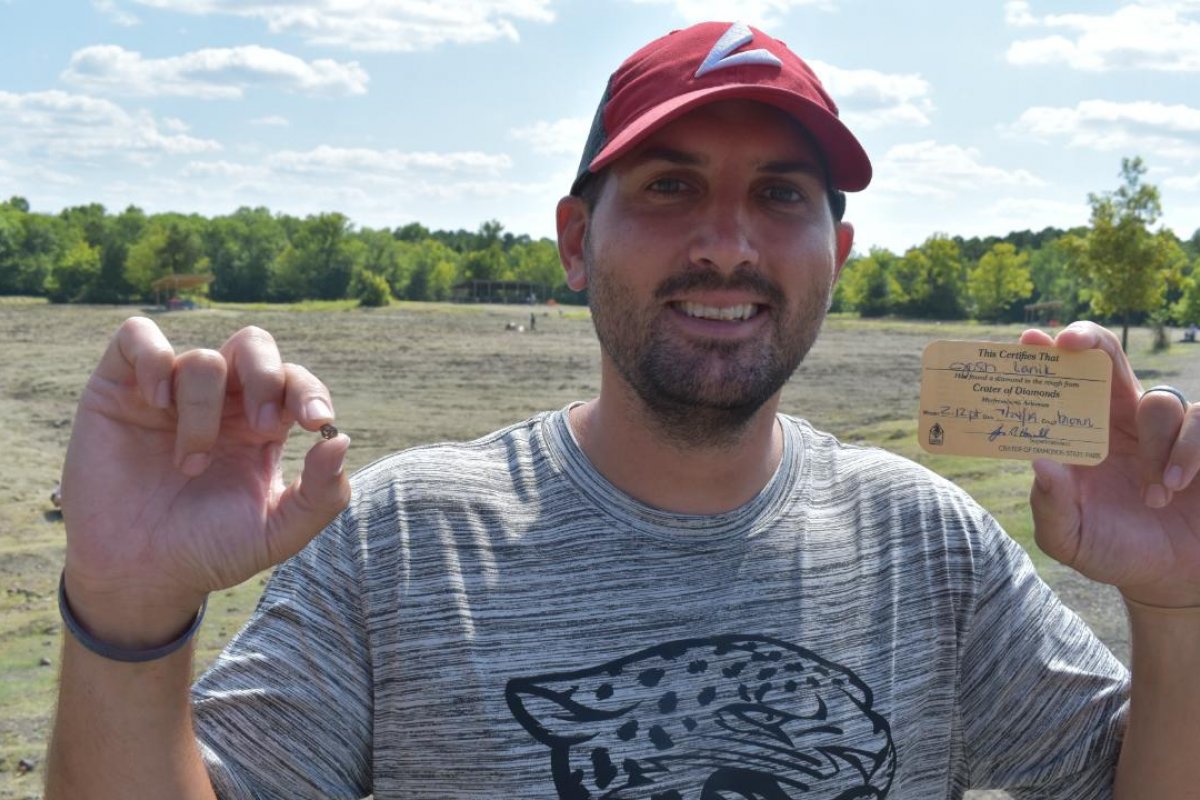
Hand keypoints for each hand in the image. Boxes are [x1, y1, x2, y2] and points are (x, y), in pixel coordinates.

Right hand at [60, 317, 350, 644]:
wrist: (138, 575)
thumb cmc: (209, 549)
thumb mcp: (277, 533)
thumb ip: (322, 495)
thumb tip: (341, 439)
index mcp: (263, 424)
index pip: (294, 381)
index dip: (309, 391)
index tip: (317, 421)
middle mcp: (220, 400)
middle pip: (254, 345)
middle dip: (266, 376)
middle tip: (263, 427)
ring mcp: (171, 391)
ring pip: (203, 358)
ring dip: (203, 410)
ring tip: (191, 465)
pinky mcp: (119, 387)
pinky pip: (138, 336)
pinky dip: (154, 358)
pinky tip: (157, 402)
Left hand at [1023, 321, 1199, 606]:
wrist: (1169, 578)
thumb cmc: (1113, 550)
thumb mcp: (1069, 538)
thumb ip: (1050, 505)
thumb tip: (1038, 461)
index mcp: (1084, 434)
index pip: (1063, 384)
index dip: (1047, 359)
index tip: (1030, 342)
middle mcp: (1123, 420)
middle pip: (1107, 359)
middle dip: (1089, 340)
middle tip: (1072, 344)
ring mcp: (1168, 427)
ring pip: (1160, 402)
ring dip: (1155, 445)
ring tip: (1155, 494)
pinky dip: (1188, 450)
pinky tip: (1178, 486)